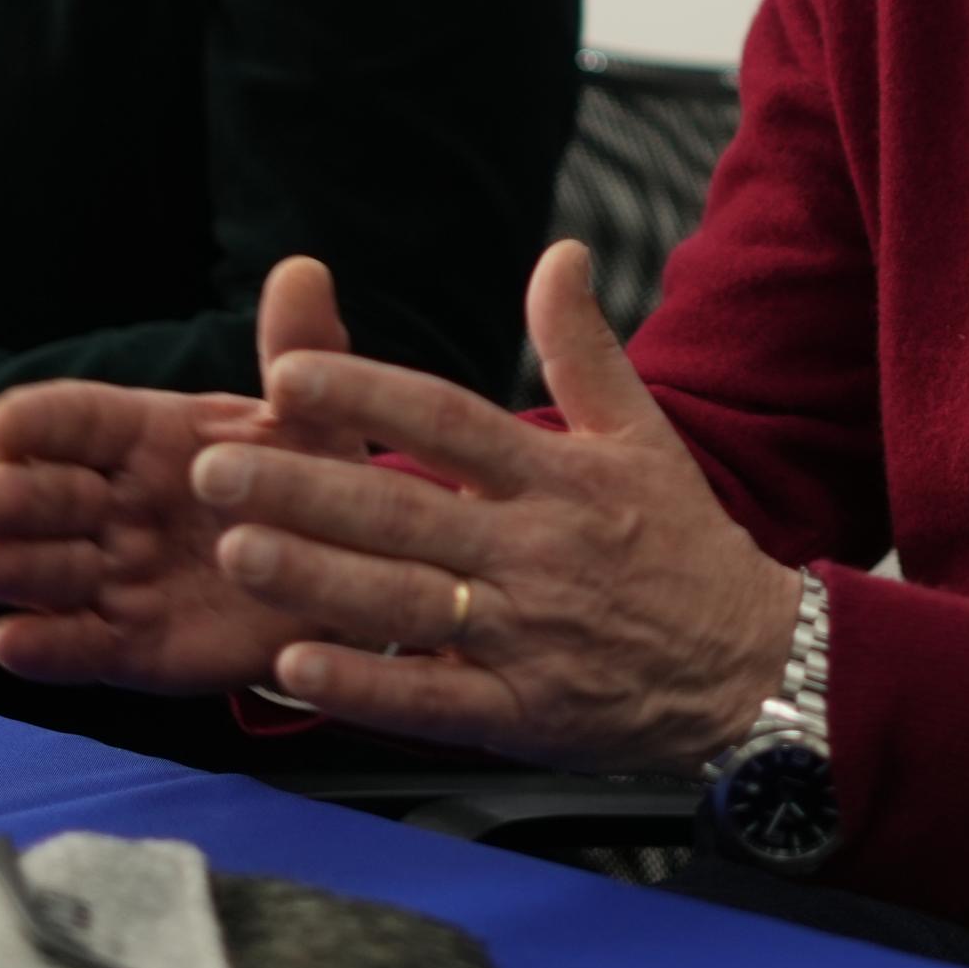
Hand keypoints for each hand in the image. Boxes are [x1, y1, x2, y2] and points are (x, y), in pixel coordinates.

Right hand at [0, 254, 356, 694]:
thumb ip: (301, 351)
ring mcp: (114, 577)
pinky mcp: (126, 647)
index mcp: (145, 436)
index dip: (36, 420)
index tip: (0, 426)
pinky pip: (71, 649)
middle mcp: (113, 505)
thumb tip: (304, 269)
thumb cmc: (315, 482)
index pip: (75, 418)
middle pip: (38, 496)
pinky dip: (38, 648)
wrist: (350, 578)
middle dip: (9, 497)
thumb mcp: (314, 417)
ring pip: (38, 572)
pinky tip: (12, 640)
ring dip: (14, 568)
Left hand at [201, 240, 800, 774]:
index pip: (449, 423)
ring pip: (405, 605)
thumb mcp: (644, 435)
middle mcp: (537, 552)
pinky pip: (431, 701)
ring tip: (234, 553)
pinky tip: (296, 667)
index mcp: (560, 478)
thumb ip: (585, 347)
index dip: (368, 397)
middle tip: (216, 469)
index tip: (289, 376)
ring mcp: (527, 637)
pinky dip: (364, 686)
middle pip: (405, 513)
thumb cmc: (684, 544)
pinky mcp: (524, 715)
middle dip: (304, 489)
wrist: (752, 666)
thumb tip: (560, 252)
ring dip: (315, 581)